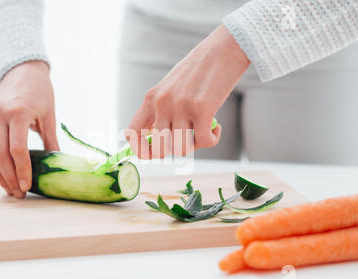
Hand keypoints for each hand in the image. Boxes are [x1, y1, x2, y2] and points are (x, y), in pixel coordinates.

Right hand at [0, 61, 58, 197]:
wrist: (22, 71)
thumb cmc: (41, 93)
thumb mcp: (50, 116)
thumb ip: (51, 142)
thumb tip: (56, 167)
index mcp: (18, 112)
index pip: (17, 150)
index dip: (22, 171)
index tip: (28, 186)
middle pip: (0, 155)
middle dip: (10, 178)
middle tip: (20, 193)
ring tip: (10, 189)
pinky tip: (2, 175)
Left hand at [126, 24, 249, 158]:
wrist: (225, 47)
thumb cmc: (200, 70)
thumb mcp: (171, 87)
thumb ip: (162, 111)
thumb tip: (160, 142)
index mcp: (151, 98)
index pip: (132, 134)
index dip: (141, 151)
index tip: (156, 153)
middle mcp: (162, 102)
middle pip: (160, 149)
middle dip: (175, 149)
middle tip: (189, 137)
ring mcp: (181, 105)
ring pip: (181, 149)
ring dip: (195, 144)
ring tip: (204, 128)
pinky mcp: (202, 108)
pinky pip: (204, 142)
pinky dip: (212, 139)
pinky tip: (216, 127)